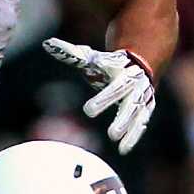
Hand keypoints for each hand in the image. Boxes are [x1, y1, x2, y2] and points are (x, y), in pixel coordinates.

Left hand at [42, 38, 157, 153]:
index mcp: (124, 73)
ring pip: (138, 115)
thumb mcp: (92, 57)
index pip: (114, 86)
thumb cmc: (109, 63)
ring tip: (116, 142)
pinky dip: (134, 136)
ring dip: (129, 130)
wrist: (141, 62)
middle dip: (119, 115)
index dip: (103, 98)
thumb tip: (47, 44)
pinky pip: (141, 123)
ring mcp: (143, 98)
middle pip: (128, 101)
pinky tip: (123, 149)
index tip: (88, 111)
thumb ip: (71, 54)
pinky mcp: (146, 108)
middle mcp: (137, 86)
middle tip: (107, 130)